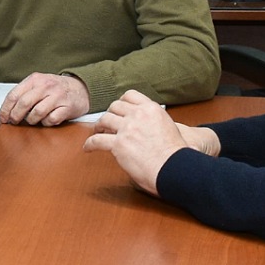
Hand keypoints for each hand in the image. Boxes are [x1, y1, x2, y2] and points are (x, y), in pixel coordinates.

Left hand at [0, 72, 89, 125]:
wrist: (80, 88)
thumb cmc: (55, 89)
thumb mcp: (38, 84)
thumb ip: (24, 94)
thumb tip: (6, 110)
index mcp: (35, 79)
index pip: (14, 95)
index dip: (6, 109)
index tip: (3, 117)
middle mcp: (46, 86)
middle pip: (24, 104)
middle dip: (16, 116)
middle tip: (14, 121)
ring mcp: (57, 96)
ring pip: (37, 113)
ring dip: (31, 120)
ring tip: (32, 120)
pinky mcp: (67, 107)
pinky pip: (51, 119)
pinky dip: (46, 123)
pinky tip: (46, 120)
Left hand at [81, 90, 218, 194]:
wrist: (175, 168)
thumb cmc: (175, 155)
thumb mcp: (169, 127)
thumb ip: (155, 121)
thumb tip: (148, 126)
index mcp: (151, 109)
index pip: (130, 95)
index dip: (121, 101)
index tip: (119, 108)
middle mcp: (138, 115)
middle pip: (115, 106)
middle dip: (110, 113)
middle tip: (108, 122)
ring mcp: (127, 129)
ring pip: (105, 120)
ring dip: (99, 125)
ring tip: (98, 131)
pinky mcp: (118, 144)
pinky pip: (97, 140)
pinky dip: (90, 144)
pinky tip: (88, 148)